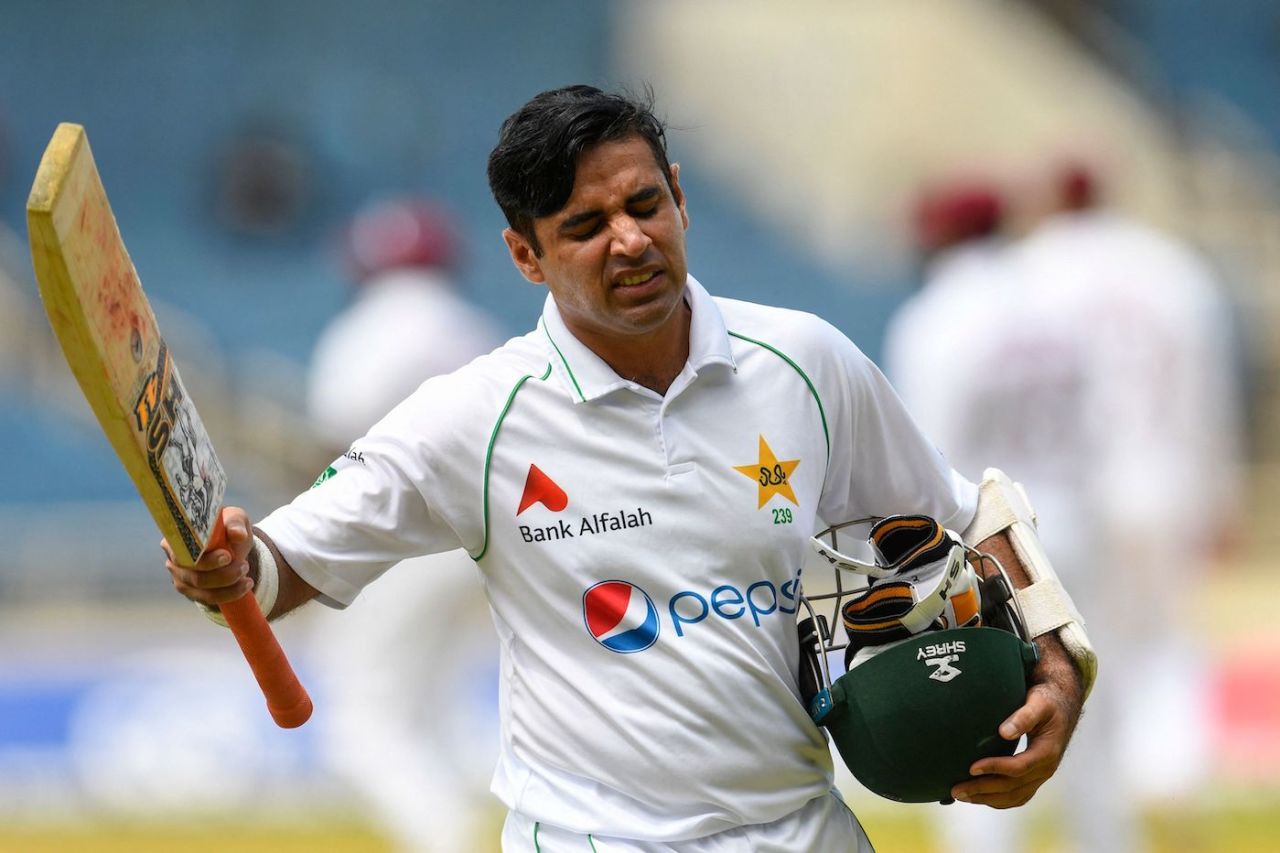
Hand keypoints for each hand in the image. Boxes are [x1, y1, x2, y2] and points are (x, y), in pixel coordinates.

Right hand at [162, 506, 255, 606]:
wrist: (232, 544)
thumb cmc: (227, 528)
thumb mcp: (234, 519)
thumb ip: (236, 524)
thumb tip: (238, 534)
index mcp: (177, 537)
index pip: (184, 551)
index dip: (205, 557)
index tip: (227, 556)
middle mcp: (173, 558)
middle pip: (192, 572)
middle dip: (221, 573)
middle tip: (244, 566)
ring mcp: (180, 577)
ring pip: (201, 588)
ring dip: (228, 584)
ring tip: (246, 573)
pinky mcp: (190, 591)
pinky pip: (207, 598)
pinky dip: (229, 594)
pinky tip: (245, 585)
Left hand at [950, 638, 1082, 807]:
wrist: (1061, 707)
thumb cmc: (1046, 701)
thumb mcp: (1039, 703)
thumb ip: (1024, 716)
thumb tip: (1004, 732)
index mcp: (1047, 752)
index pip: (1019, 767)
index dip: (995, 768)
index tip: (971, 767)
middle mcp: (1045, 769)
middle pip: (1013, 787)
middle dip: (983, 790)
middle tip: (955, 789)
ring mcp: (1040, 777)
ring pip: (1014, 797)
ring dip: (986, 799)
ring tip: (960, 795)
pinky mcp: (1034, 778)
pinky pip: (1016, 796)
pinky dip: (996, 800)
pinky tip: (977, 796)